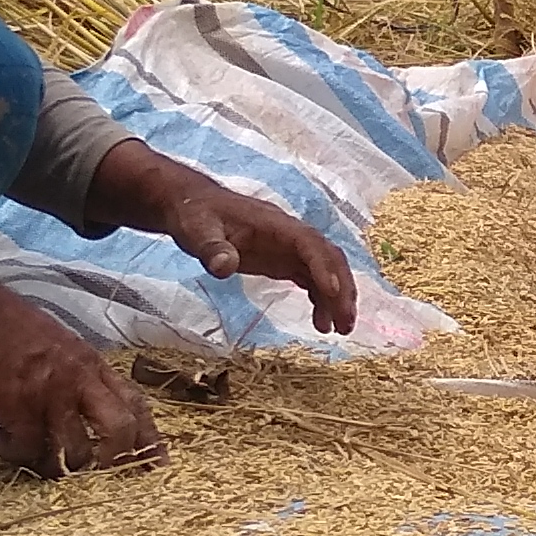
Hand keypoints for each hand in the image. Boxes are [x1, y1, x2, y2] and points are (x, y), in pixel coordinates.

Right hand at [0, 273, 162, 475]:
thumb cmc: (6, 322)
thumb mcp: (58, 342)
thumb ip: (76, 371)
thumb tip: (81, 400)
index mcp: (92, 364)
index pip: (134, 403)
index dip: (149, 438)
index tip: (158, 465)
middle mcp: (80, 380)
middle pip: (120, 430)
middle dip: (118, 461)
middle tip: (99, 479)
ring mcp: (52, 395)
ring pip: (75, 452)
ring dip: (55, 467)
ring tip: (32, 459)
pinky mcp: (20, 408)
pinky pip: (28, 449)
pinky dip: (13, 453)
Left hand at [88, 140, 359, 333]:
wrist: (189, 206)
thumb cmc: (194, 215)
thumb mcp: (196, 231)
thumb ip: (211, 248)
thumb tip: (224, 266)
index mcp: (274, 224)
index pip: (308, 243)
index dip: (323, 267)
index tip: (332, 293)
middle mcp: (289, 234)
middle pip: (328, 257)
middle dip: (342, 288)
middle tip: (346, 323)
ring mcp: (288, 247)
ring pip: (325, 269)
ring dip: (337, 297)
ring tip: (339, 329)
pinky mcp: (282, 259)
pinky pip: (311, 278)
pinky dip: (321, 299)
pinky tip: (320, 322)